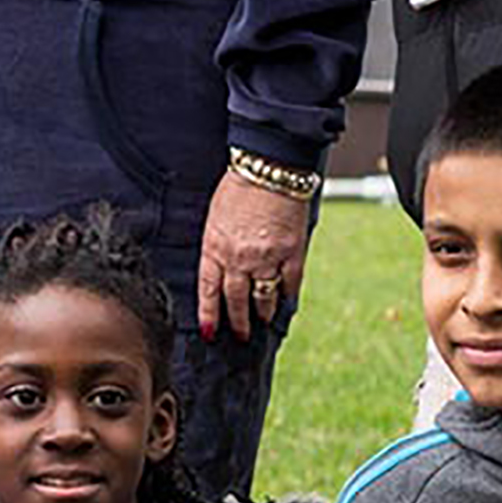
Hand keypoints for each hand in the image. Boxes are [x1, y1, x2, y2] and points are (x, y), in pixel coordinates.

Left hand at [197, 164, 313, 342]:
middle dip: (237, 321)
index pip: (208, 289)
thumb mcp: (214, 217)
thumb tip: (218, 267)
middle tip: (239, 335)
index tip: (210, 331)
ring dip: (262, 312)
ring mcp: (267, 257)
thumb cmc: (238, 187)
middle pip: (236, 298)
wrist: (269, 167)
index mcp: (214, 247)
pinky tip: (286, 303)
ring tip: (261, 322)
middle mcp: (239, 257)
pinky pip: (290, 282)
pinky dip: (288, 295)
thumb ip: (216, 244)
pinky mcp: (292, 251)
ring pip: (263, 296)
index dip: (209, 313)